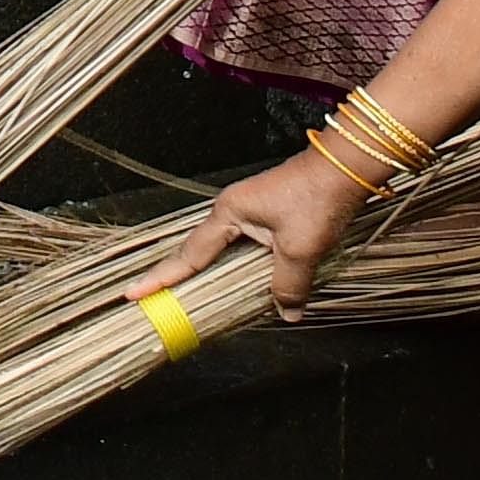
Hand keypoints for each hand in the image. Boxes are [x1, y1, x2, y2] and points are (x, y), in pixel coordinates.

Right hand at [139, 142, 366, 315]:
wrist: (346, 167)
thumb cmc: (317, 200)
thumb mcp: (300, 249)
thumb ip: (287, 285)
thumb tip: (286, 313)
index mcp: (228, 213)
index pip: (189, 254)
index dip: (163, 277)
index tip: (134, 293)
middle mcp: (232, 210)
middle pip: (200, 250)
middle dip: (178, 275)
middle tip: (154, 299)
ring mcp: (251, 210)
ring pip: (224, 250)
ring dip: (209, 271)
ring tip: (188, 296)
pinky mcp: (270, 213)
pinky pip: (243, 246)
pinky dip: (236, 265)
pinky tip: (242, 281)